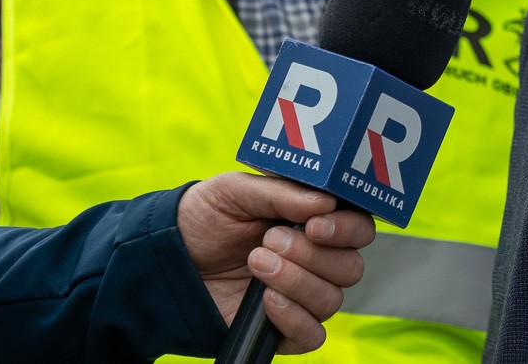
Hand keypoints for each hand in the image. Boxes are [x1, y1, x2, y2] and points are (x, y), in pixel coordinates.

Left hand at [176, 172, 375, 352]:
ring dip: (297, 281)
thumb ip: (280, 193)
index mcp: (315, 222)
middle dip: (313, 255)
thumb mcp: (235, 191)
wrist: (167, 259)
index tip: (315, 225)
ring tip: (256, 263)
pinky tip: (266, 300)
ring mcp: (301, 296)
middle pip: (351, 267)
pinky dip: (295, 319)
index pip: (359, 228)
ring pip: (333, 300)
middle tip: (270, 240)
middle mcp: (317, 260)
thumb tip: (324, 202)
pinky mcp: (283, 330)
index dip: (346, 228)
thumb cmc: (205, 217)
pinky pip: (313, 335)